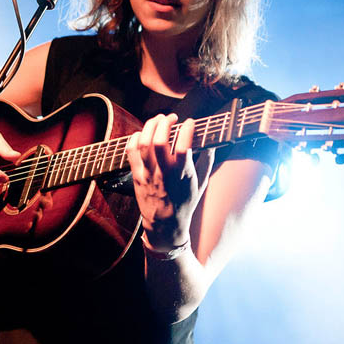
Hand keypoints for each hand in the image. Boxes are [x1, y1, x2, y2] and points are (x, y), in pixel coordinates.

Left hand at [126, 114, 214, 250]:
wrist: (164, 226)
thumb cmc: (184, 205)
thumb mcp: (201, 185)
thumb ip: (207, 163)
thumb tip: (212, 145)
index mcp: (182, 175)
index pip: (183, 146)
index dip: (187, 129)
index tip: (191, 122)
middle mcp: (164, 173)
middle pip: (158, 141)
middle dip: (164, 122)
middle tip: (171, 117)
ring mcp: (148, 174)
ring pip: (143, 143)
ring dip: (150, 126)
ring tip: (158, 119)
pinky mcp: (136, 175)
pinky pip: (131, 152)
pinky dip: (134, 138)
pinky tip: (142, 132)